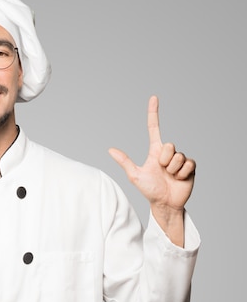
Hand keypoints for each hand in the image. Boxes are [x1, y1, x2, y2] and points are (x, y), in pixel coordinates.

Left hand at [108, 95, 195, 244]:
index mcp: (155, 152)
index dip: (153, 113)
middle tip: (162, 170)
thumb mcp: (135, 175)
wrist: (165, 204)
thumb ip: (125, 162)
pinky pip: (188, 163)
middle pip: (169, 145)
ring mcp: (180, 160)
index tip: (153, 98)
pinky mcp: (190, 167)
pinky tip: (179, 179)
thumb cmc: (150, 190)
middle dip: (164, 160)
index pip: (154, 128)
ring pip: (178, 156)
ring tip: (170, 177)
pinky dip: (182, 173)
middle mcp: (168, 153)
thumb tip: (110, 149)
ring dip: (172, 169)